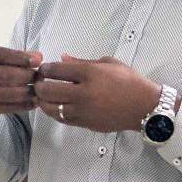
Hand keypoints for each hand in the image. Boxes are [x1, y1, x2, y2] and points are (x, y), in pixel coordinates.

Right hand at [0, 45, 43, 118]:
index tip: (37, 61)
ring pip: (6, 93)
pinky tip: (34, 102)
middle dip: (26, 75)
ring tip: (40, 89)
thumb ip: (12, 56)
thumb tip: (38, 56)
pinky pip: (6, 107)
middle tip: (40, 76)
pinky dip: (23, 105)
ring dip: (27, 91)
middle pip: (3, 74)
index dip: (19, 57)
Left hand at [35, 54, 161, 132]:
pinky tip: (54, 107)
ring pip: (51, 108)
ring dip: (43, 101)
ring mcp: (83, 110)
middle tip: (38, 83)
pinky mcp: (85, 123)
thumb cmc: (129, 81)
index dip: (45, 69)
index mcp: (89, 74)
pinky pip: (62, 119)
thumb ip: (82, 62)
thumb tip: (62, 58)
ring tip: (42, 96)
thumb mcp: (108, 63)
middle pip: (48, 90)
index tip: (43, 69)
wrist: (144, 106)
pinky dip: (54, 112)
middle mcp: (83, 93)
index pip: (56, 70)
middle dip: (39, 86)